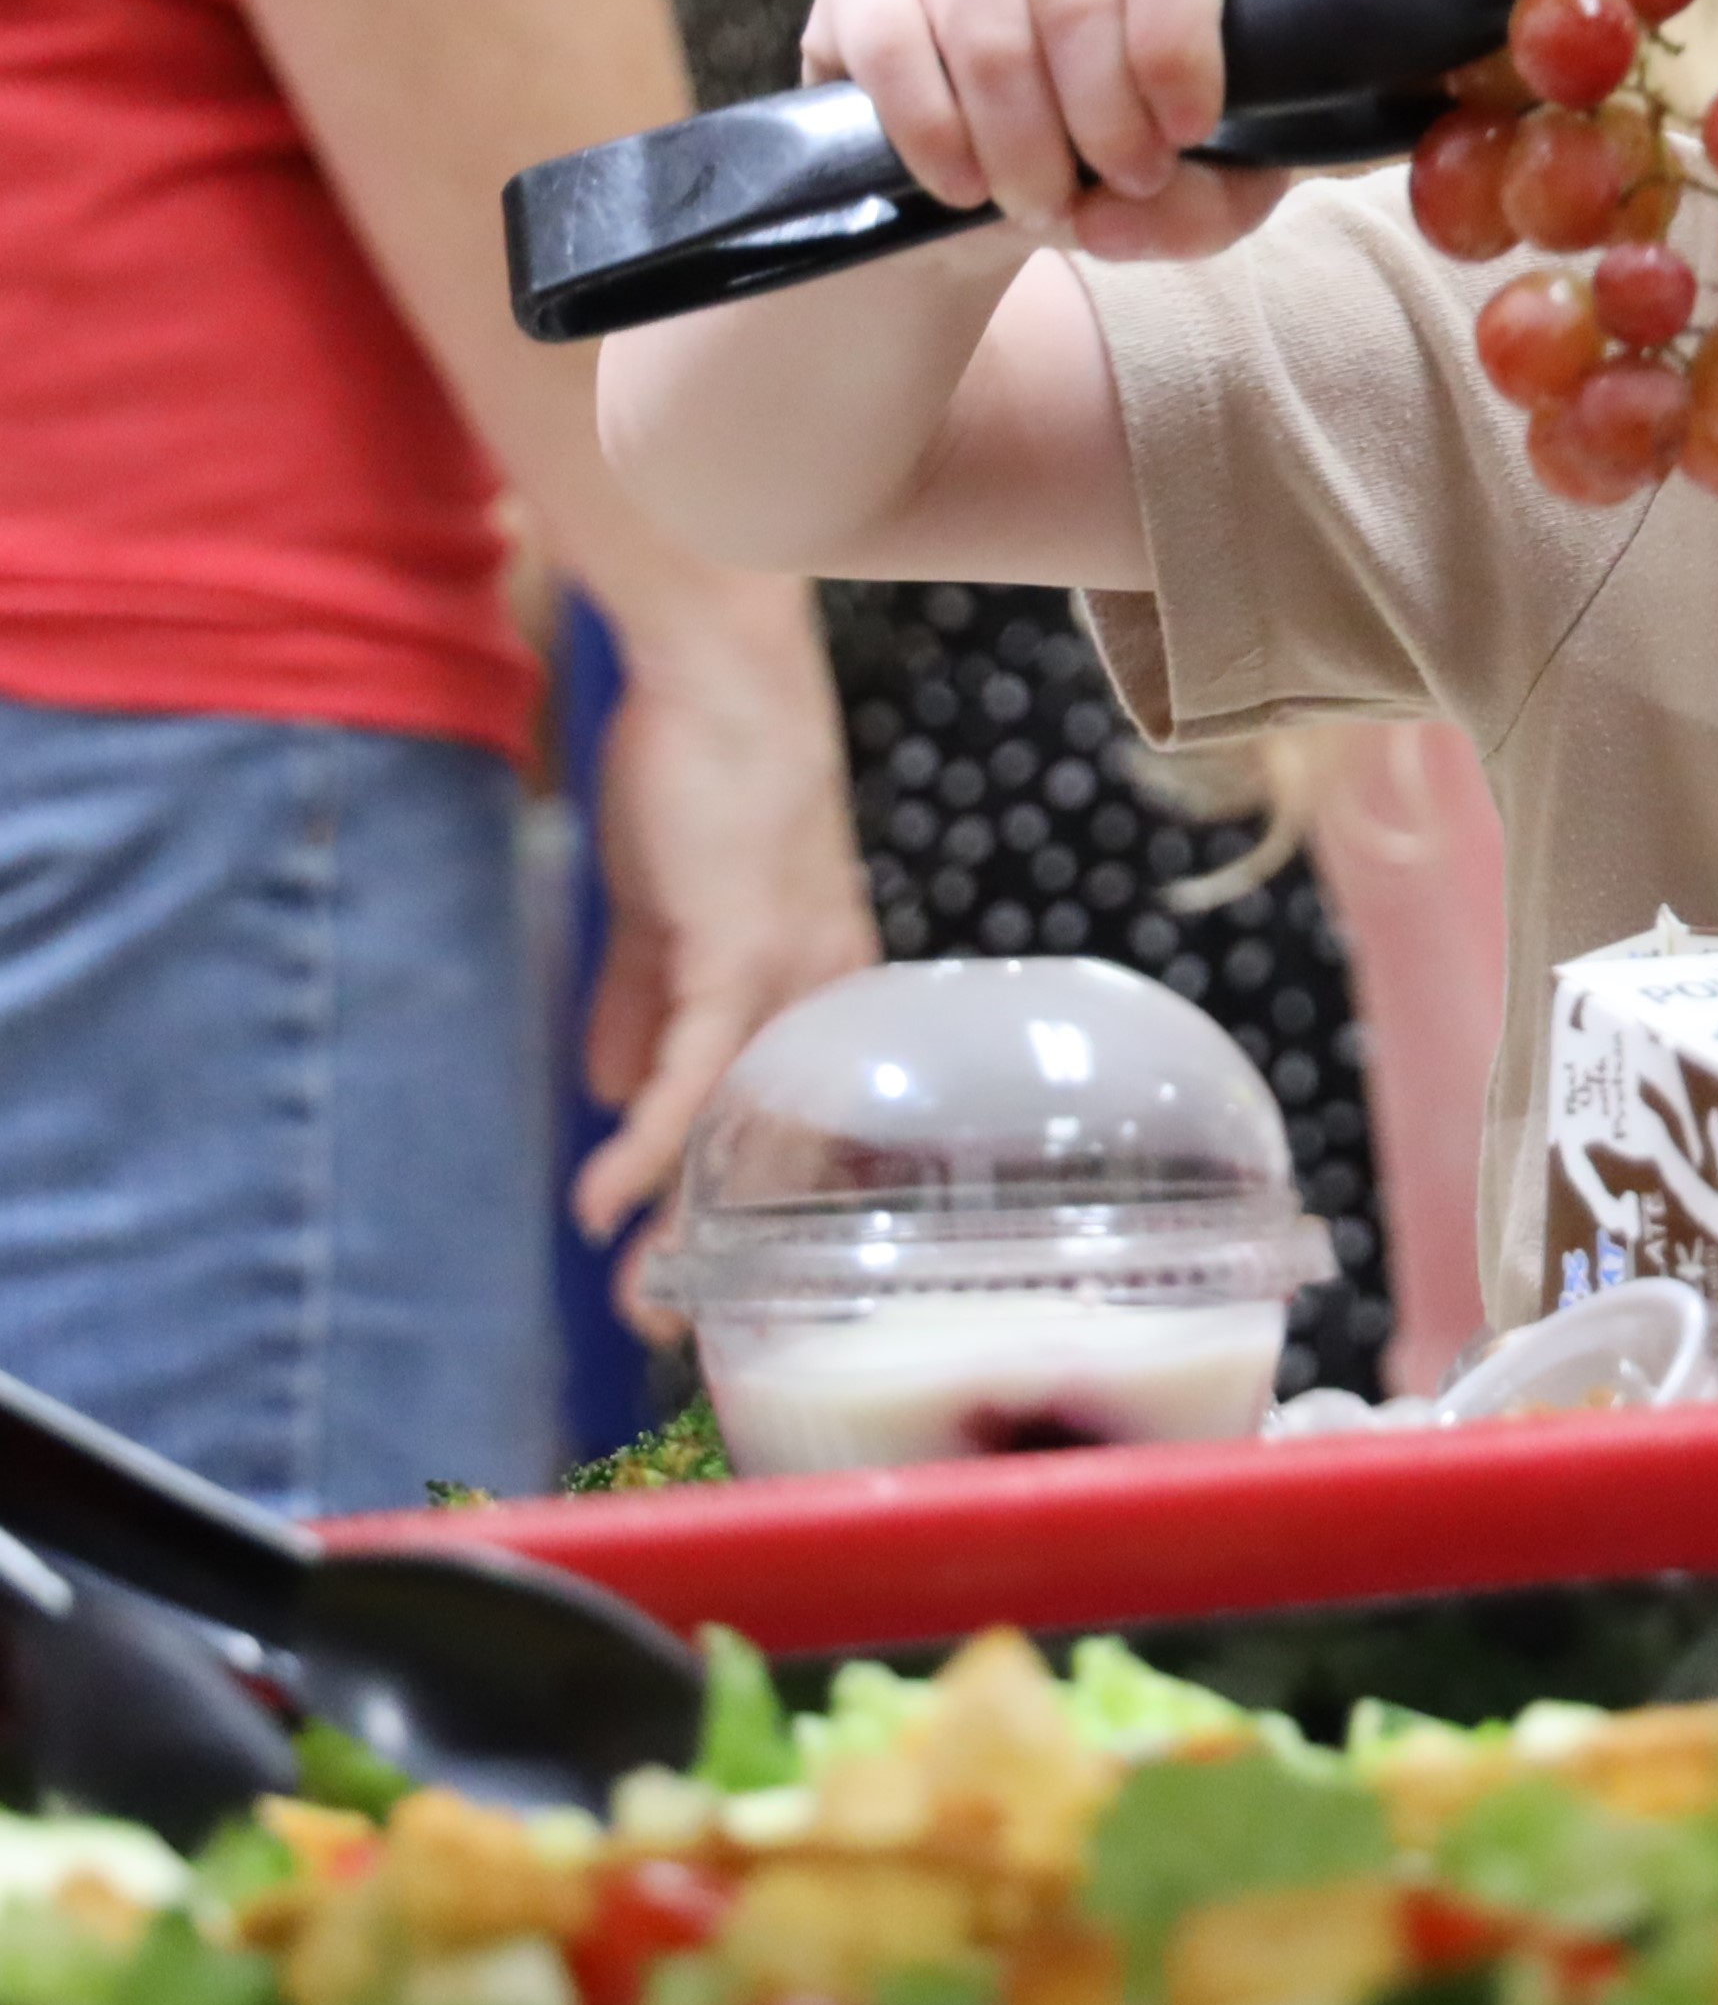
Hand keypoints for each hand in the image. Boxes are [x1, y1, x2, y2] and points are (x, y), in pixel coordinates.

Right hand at [571, 573, 879, 1244]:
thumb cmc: (702, 777)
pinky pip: (696, 1073)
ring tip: (638, 1298)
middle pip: (782, 1148)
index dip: (746, 1204)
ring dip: (681, 1220)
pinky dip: (647, 1142)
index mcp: (819, 989)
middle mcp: (826, 995)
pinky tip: (604, 1201)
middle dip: (722, 1243)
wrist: (721, 680)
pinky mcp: (743, 951)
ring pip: (741, 1129)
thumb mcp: (666, 916)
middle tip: (672, 1325)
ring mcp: (793, 976)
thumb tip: (613, 1091)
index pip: (795, 1124)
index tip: (698, 1272)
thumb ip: (641, 1003)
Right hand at [802, 0, 1283, 261]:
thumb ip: (1205, 207)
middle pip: (1078, 5)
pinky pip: (892, 52)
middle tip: (1113, 189)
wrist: (994, 162)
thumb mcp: (1198, 181)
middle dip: (1104, 125)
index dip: (1180, 47)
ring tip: (1040, 202)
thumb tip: (1112, 216)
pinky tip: (962, 184)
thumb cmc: (1115, 145)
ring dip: (1021, 150)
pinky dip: (934, 137)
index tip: (1183, 135)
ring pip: (989, 42)